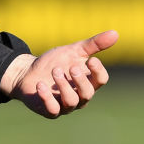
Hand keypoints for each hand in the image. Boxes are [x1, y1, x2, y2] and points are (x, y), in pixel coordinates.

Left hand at [2, 30, 117, 118]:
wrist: (28, 72)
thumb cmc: (54, 62)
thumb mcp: (73, 51)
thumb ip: (93, 44)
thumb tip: (116, 33)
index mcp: (88, 81)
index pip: (101, 80)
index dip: (98, 71)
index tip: (91, 60)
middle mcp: (79, 96)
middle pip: (88, 93)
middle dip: (80, 80)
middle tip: (72, 67)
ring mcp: (65, 105)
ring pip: (71, 101)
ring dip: (63, 86)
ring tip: (55, 71)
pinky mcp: (49, 110)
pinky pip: (52, 109)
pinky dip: (47, 98)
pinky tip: (40, 85)